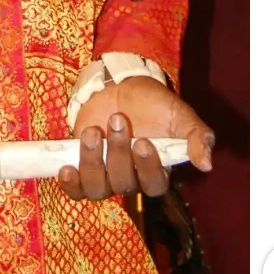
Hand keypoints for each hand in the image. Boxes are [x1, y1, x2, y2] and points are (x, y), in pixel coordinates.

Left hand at [58, 75, 214, 201]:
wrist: (120, 85)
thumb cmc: (152, 103)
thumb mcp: (179, 114)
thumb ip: (196, 136)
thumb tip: (207, 163)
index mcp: (156, 170)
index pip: (154, 184)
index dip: (147, 168)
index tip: (143, 141)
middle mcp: (130, 177)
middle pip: (123, 184)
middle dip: (118, 153)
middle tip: (118, 120)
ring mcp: (104, 172)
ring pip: (98, 188)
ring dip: (92, 163)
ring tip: (93, 133)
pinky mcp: (82, 165)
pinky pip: (76, 188)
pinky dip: (70, 183)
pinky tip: (66, 168)